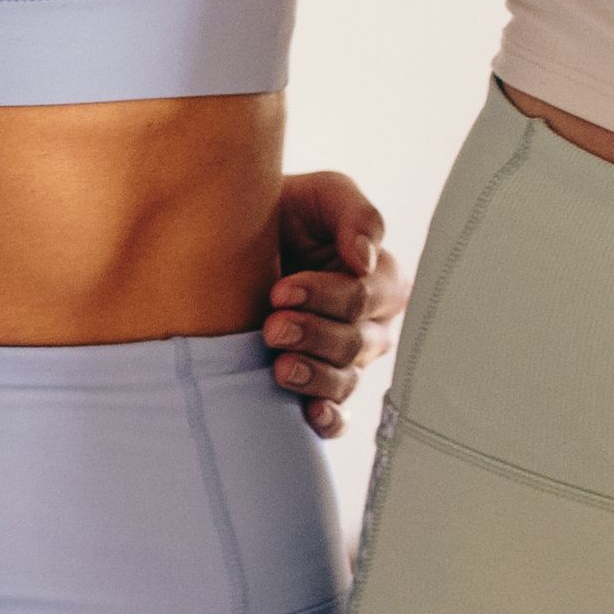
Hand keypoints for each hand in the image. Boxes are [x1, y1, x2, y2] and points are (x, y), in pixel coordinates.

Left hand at [259, 169, 403, 437]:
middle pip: (354, 342)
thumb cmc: (288, 213)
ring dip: (315, 377)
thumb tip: (364, 257)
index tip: (281, 291)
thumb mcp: (322, 194)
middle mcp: (370, 324)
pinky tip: (310, 416)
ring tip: (280, 368)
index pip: (363, 297)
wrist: (233, 237)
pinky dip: (328, 419)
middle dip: (313, 335)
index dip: (324, 296)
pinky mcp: (321, 387)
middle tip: (272, 327)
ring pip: (345, 380)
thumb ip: (353, 214)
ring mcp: (346, 361)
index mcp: (379, 279)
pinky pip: (338, 416)